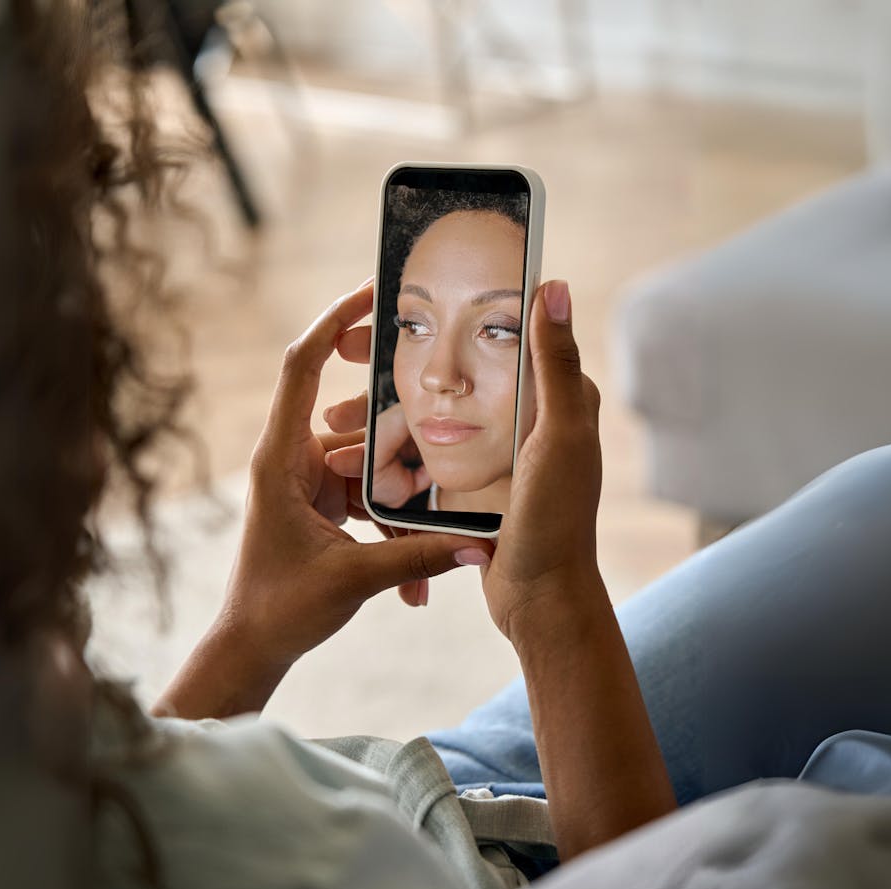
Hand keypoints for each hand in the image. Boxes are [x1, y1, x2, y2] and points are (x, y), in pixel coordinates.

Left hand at [225, 282, 493, 644]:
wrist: (250, 650)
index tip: (373, 290)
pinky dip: (393, 533)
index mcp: (279, 458)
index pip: (302, 367)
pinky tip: (413, 585)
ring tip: (428, 547)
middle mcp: (291, 461)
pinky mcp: (322, 508)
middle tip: (448, 426)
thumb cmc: (278, 609)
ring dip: (402, 509)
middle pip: (356, 425)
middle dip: (404, 442)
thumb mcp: (352, 579)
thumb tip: (480, 546)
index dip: (333, 321)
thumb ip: (417, 557)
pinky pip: (369, 502)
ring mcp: (308, 484)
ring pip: (371, 471)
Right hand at [324, 279, 604, 643]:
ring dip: (378, 415)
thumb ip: (554, 364)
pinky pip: (422, 456)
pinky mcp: (476, 485)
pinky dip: (386, 454)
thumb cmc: (556, 522)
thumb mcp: (556, 437)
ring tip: (333, 420)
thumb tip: (553, 285)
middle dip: (390, 364)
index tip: (377, 305)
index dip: (436, 315)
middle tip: (341, 351)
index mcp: (556, 397)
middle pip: (449, 371)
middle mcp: (528, 417)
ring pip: (427, 415)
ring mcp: (498, 453)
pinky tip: (349, 460)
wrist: (541, 601)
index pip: (491, 332)